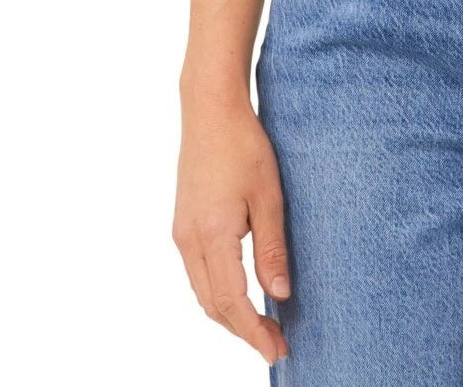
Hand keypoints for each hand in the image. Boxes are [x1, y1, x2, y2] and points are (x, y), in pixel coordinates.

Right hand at [172, 83, 290, 365]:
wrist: (210, 111)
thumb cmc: (244, 146)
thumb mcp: (269, 196)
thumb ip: (272, 249)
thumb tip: (280, 296)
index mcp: (212, 235)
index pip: (232, 301)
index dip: (254, 332)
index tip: (277, 350)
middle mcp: (189, 241)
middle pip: (213, 305)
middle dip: (244, 330)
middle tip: (276, 344)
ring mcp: (182, 233)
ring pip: (203, 293)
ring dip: (230, 315)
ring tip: (263, 325)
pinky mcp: (183, 225)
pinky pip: (198, 274)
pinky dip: (219, 293)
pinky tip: (241, 293)